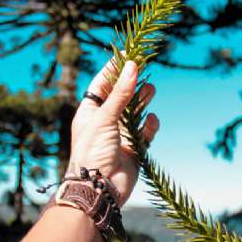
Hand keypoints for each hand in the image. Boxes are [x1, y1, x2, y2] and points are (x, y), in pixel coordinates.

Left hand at [70, 59, 158, 206]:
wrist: (98, 189)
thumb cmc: (93, 151)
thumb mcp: (105, 118)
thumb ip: (120, 93)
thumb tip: (132, 66)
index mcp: (90, 112)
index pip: (101, 84)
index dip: (114, 69)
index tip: (128, 53)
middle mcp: (104, 122)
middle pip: (120, 96)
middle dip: (132, 83)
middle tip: (144, 68)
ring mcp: (119, 136)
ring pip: (135, 112)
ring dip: (142, 101)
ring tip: (151, 89)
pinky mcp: (134, 149)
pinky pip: (145, 133)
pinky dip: (150, 125)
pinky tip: (152, 120)